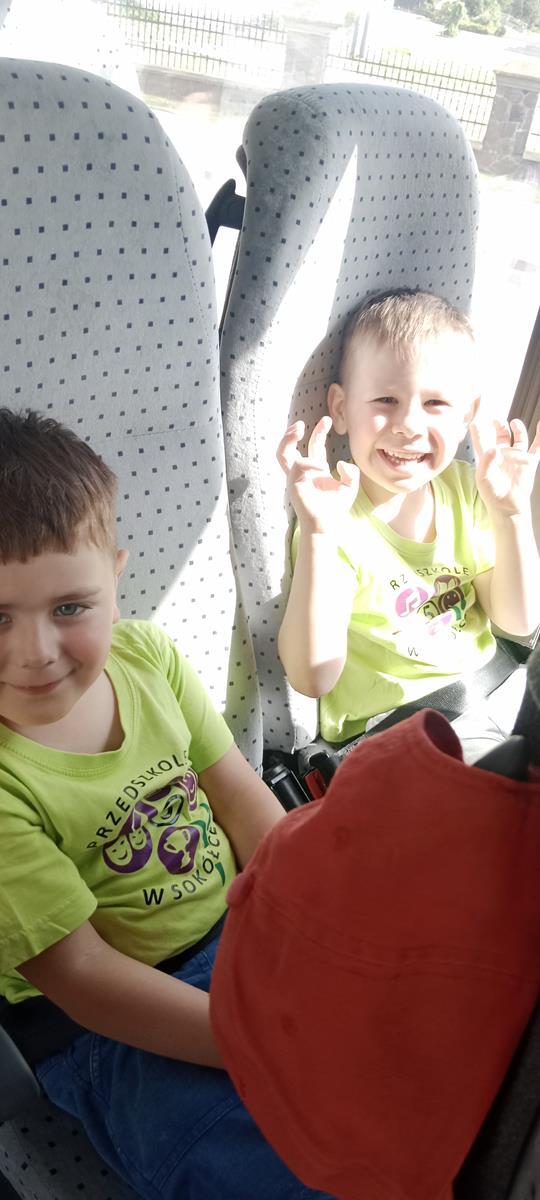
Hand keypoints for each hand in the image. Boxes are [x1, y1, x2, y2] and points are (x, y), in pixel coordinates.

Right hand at [276, 417, 358, 534]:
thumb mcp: (350, 486)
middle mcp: (302, 472)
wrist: (327, 526)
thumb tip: (341, 462)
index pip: (314, 446)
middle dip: (291, 433)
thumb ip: (351, 472)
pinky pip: (297, 466)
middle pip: (288, 448)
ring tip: (297, 429)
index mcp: (315, 470)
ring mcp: (295, 478)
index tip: (327, 419)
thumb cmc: (336, 508)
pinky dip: (308, 462)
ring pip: (281, 454)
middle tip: (300, 424)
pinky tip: (320, 466)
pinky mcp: (292, 485)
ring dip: (287, 440)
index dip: (319, 431)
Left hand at [471, 418, 539, 519]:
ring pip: (518, 437)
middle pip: (501, 434)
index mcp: (487, 456)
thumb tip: (494, 448)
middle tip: (496, 419)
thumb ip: (486, 462)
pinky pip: (536, 446)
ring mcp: (516, 456)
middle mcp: (502, 454)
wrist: (507, 506)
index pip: (482, 438)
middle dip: (499, 425)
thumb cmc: (491, 494)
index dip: (479, 428)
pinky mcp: (529, 462)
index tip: (476, 420)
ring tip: (514, 422)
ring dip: (517, 428)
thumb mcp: (483, 478)